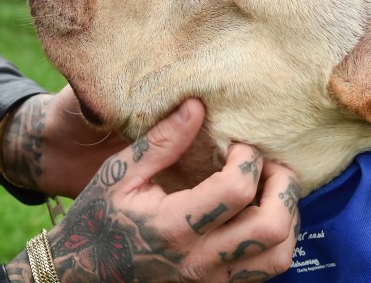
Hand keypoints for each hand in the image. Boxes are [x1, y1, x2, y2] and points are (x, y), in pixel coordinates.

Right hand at [6, 99, 298, 281]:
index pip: (236, 190)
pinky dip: (275, 242)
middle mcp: (199, 260)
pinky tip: (258, 216)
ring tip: (271, 191)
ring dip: (287, 219)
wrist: (83, 272)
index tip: (238, 145)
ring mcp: (210, 281)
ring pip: (278, 257)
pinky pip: (266, 271)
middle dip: (282, 188)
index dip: (248, 159)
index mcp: (173, 226)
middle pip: (271, 228)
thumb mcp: (119, 173)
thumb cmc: (99, 217)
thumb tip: (195, 105)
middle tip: (271, 165)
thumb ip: (160, 142)